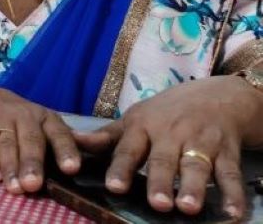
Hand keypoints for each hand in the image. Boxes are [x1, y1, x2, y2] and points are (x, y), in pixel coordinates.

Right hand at [0, 81, 80, 193]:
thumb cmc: (18, 119)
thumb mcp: (41, 124)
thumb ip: (59, 143)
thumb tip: (84, 163)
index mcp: (45, 118)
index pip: (59, 134)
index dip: (65, 150)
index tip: (71, 168)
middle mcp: (24, 116)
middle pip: (30, 140)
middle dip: (32, 163)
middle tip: (33, 184)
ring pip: (7, 143)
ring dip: (10, 166)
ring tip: (14, 188)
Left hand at [73, 76, 261, 218]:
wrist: (218, 95)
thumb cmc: (168, 112)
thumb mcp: (136, 118)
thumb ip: (107, 137)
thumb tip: (73, 142)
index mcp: (143, 127)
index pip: (129, 150)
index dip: (122, 168)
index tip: (114, 186)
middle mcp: (171, 134)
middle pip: (164, 161)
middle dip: (160, 181)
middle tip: (157, 203)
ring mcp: (200, 142)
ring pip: (196, 166)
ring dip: (194, 187)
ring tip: (188, 207)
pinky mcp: (227, 151)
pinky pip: (231, 174)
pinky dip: (234, 194)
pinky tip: (233, 214)